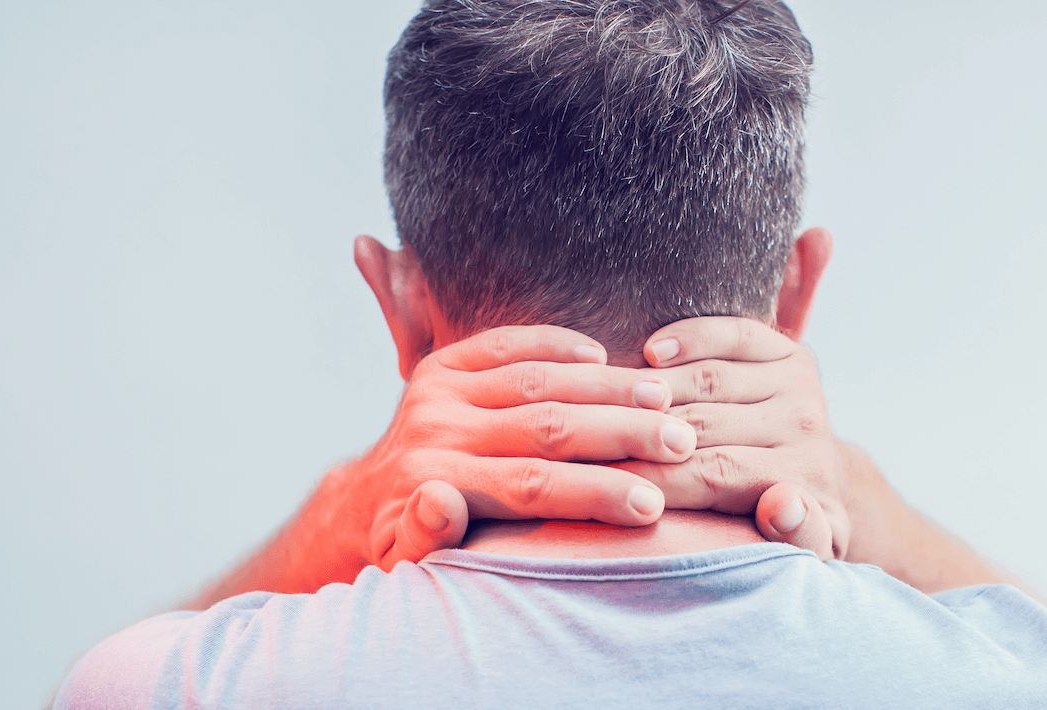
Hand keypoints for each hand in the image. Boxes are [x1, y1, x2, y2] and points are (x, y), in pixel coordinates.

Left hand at [344, 325, 698, 570]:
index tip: (654, 506)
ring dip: (606, 387)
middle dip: (621, 435)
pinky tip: (603, 358)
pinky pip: (507, 344)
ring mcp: (437, 391)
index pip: (531, 486)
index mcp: (433, 481)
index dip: (596, 494)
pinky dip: (556, 345)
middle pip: (546, 427)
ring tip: (664, 400)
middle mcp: (434, 429)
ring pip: (538, 381)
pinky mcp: (441, 364)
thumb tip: (440, 501)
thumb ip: (424, 536)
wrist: (364, 501)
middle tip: (682, 443)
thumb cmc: (406, 544)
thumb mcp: (406, 560)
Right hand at [621, 316, 851, 559]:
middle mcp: (805, 426)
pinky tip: (651, 352)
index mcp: (805, 478)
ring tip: (603, 401)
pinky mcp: (790, 351)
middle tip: (586, 440)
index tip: (604, 483)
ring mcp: (799, 383)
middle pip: (706, 424)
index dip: (653, 478)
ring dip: (653, 388)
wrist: (822, 484)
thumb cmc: (789, 528)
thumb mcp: (806, 550)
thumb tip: (783, 503)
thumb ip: (800, 539)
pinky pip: (736, 334)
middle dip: (640, 433)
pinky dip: (692, 337)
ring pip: (710, 379)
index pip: (715, 475)